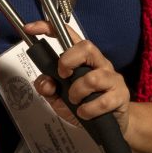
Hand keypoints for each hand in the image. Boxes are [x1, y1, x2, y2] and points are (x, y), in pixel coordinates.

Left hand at [27, 20, 130, 137]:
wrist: (110, 124)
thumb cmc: (85, 105)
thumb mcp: (59, 98)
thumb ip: (48, 88)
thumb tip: (45, 82)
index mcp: (83, 59)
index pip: (68, 35)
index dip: (49, 28)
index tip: (31, 29)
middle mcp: (99, 63)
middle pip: (86, 46)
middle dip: (68, 61)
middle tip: (63, 76)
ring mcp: (112, 78)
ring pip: (92, 78)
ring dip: (77, 93)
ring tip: (76, 101)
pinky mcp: (120, 95)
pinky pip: (102, 101)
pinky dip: (87, 110)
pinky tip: (85, 113)